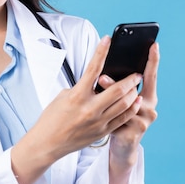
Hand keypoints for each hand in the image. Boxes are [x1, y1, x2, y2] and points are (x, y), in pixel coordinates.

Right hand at [11, 36, 143, 183]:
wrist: (48, 143)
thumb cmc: (52, 118)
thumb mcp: (63, 96)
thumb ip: (82, 87)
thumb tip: (97, 80)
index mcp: (77, 96)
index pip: (92, 69)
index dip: (101, 52)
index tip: (107, 39)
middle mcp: (89, 109)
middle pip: (118, 90)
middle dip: (130, 79)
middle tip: (136, 72)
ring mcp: (98, 122)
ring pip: (124, 105)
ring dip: (133, 93)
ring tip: (136, 85)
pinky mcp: (102, 132)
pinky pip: (122, 118)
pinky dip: (131, 108)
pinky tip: (135, 101)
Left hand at [101, 42, 159, 169]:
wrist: (123, 147)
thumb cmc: (120, 118)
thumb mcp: (122, 101)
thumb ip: (118, 88)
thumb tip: (105, 72)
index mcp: (149, 97)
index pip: (151, 75)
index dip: (153, 60)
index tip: (154, 45)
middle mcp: (150, 108)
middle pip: (134, 88)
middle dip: (119, 80)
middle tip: (104, 74)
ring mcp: (143, 121)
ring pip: (124, 103)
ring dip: (109, 92)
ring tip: (99, 82)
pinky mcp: (133, 133)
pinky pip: (116, 119)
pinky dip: (104, 113)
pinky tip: (95, 111)